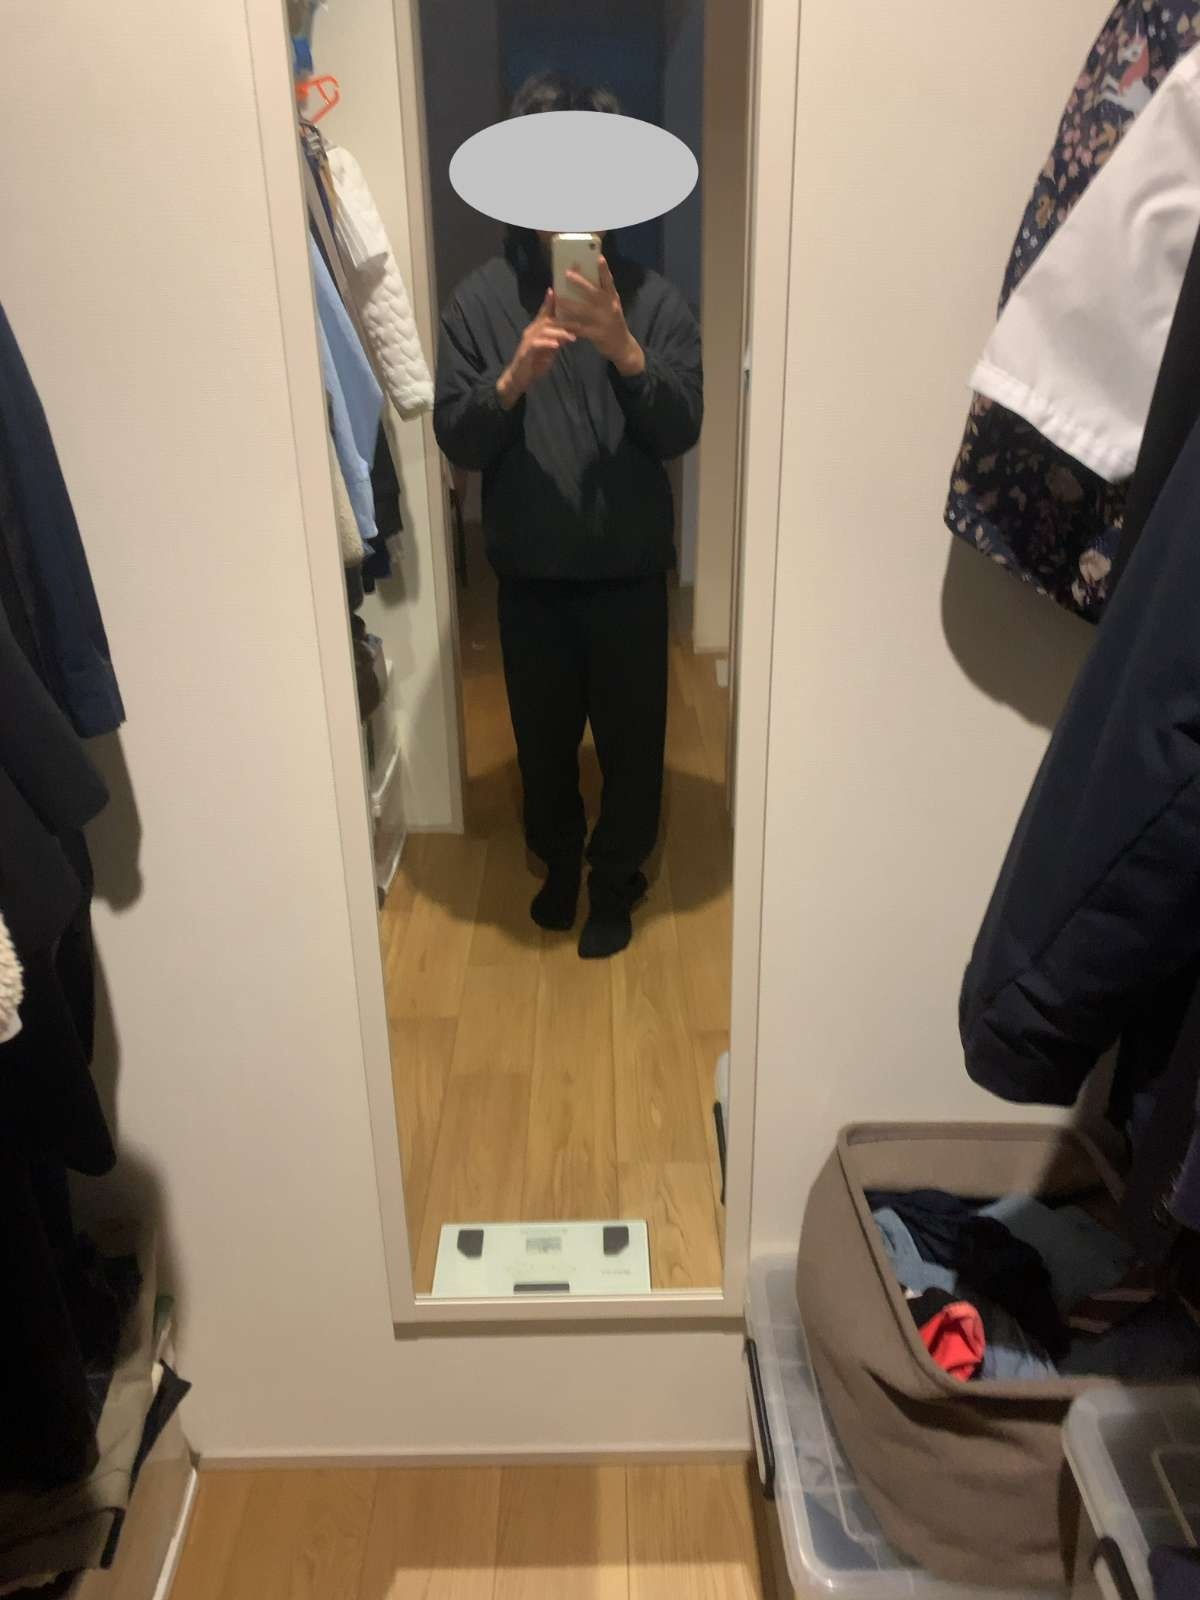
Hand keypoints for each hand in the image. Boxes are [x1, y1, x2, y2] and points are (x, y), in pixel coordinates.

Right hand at [496, 290, 574, 408]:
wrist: (519, 378)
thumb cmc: (534, 363)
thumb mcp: (549, 349)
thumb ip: (558, 339)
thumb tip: (570, 332)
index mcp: (537, 329)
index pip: (545, 313)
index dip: (550, 302)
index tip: (556, 290)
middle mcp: (531, 331)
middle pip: (548, 321)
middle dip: (564, 321)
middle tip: (580, 323)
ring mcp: (528, 341)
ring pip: (544, 331)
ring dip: (559, 333)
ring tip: (572, 336)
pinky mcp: (526, 352)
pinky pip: (537, 345)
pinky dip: (547, 344)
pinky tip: (557, 345)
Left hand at [558, 257, 644, 375]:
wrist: (623, 347)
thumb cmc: (614, 323)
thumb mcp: (613, 307)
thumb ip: (604, 295)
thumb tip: (590, 280)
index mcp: (613, 299)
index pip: (609, 282)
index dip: (604, 270)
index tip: (598, 257)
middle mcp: (610, 308)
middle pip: (594, 293)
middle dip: (581, 282)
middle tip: (568, 273)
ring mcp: (604, 321)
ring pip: (584, 310)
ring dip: (569, 304)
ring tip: (557, 298)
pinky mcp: (597, 334)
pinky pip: (579, 328)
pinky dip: (568, 325)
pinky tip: (558, 322)